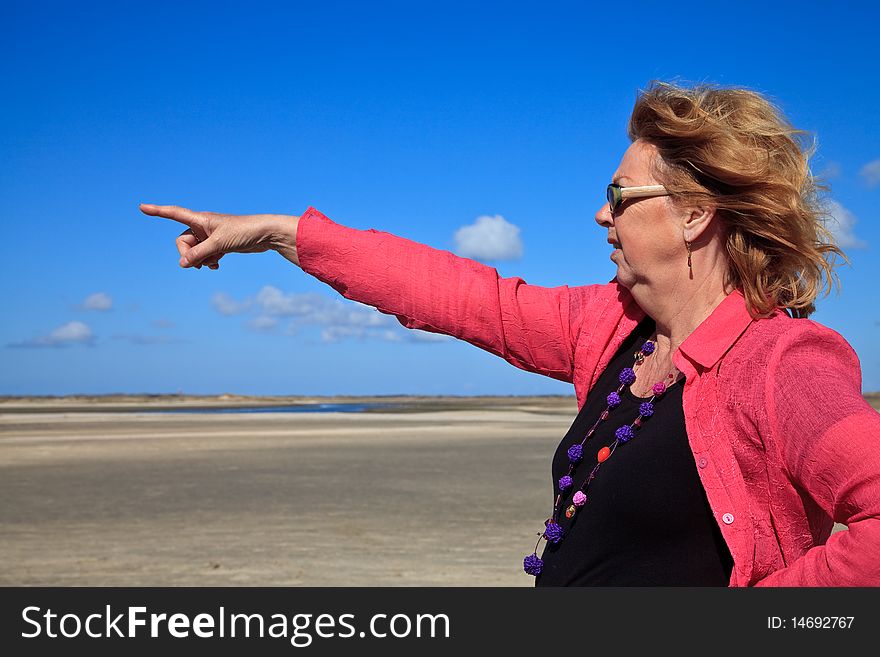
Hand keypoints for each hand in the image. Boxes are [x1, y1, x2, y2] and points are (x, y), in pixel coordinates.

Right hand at [140, 204, 299, 268]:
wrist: (265, 234)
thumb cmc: (244, 232)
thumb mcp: (219, 244)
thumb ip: (199, 254)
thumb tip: (182, 264)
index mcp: (200, 219)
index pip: (174, 213)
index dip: (158, 211)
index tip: (141, 207)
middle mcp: (203, 226)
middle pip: (183, 242)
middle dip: (188, 254)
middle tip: (200, 262)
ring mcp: (211, 236)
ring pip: (194, 251)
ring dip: (199, 260)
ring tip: (212, 264)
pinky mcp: (220, 244)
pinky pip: (205, 255)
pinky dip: (208, 261)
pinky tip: (216, 265)